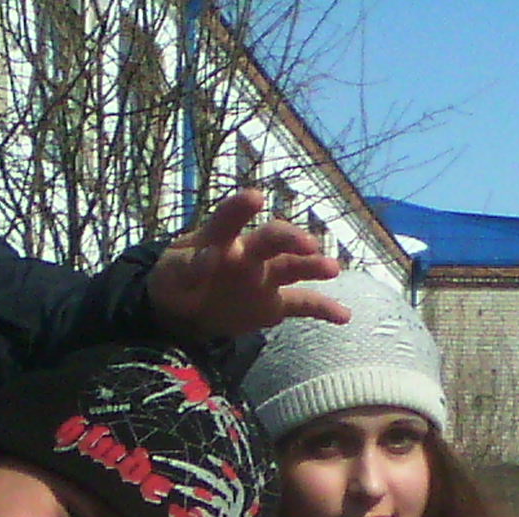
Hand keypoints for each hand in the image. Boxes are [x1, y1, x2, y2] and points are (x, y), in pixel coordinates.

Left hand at [145, 189, 347, 338]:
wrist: (184, 308)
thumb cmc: (177, 279)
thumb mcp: (173, 273)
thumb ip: (189, 267)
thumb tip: (209, 260)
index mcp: (220, 238)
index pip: (230, 219)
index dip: (240, 208)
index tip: (256, 198)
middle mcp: (249, 252)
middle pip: (272, 240)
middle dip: (290, 239)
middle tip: (308, 245)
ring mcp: (265, 277)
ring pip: (292, 267)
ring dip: (312, 266)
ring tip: (332, 268)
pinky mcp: (273, 303)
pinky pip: (301, 304)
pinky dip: (323, 309)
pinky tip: (345, 316)